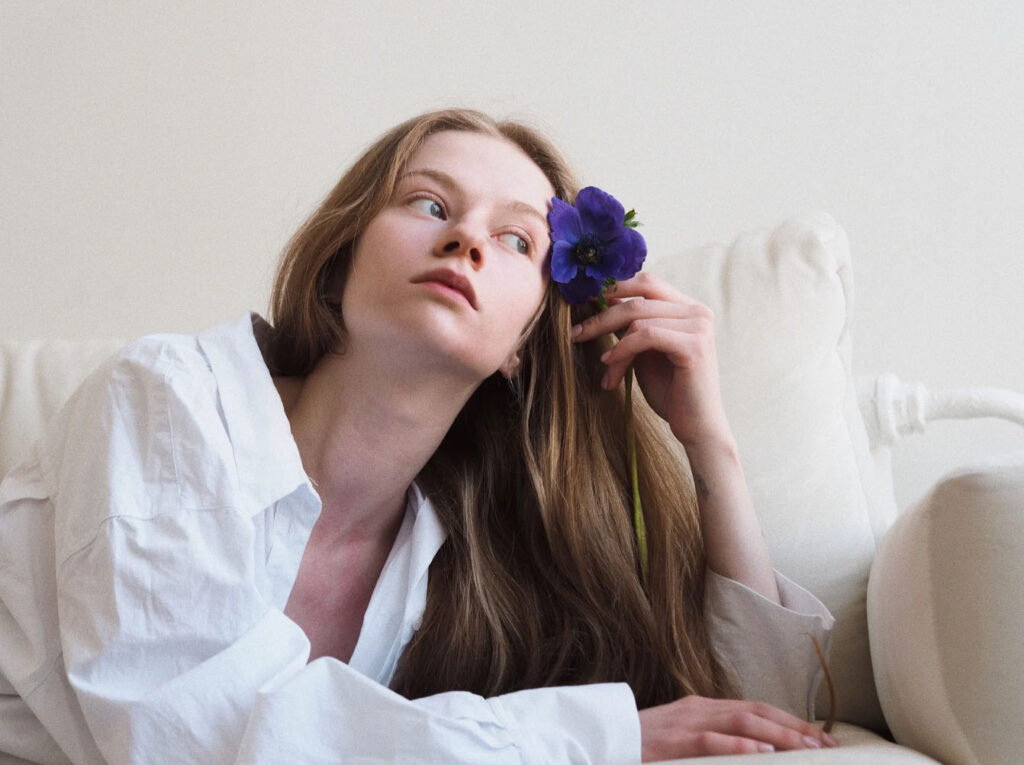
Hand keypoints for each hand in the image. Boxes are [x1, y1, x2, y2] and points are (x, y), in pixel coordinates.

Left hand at [571, 273, 728, 446]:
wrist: (696, 427)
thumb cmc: (670, 391)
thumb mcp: (644, 352)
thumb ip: (631, 326)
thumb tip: (602, 301)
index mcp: (688, 308)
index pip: (646, 282)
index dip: (614, 287)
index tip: (583, 302)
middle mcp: (697, 311)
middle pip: (638, 297)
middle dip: (602, 315)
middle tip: (576, 333)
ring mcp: (698, 326)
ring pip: (638, 317)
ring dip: (612, 342)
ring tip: (603, 365)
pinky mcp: (694, 345)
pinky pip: (646, 335)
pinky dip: (623, 349)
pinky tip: (610, 364)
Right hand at [638, 695, 838, 760]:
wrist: (603, 738)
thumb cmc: (644, 746)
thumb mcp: (683, 739)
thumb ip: (713, 741)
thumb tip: (752, 753)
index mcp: (704, 708)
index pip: (756, 709)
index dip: (791, 722)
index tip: (822, 738)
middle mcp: (700, 710)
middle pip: (757, 712)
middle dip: (795, 728)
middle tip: (827, 745)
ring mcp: (687, 723)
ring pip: (742, 722)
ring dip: (778, 735)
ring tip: (806, 748)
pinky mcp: (673, 741)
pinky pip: (710, 741)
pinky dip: (739, 746)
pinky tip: (762, 752)